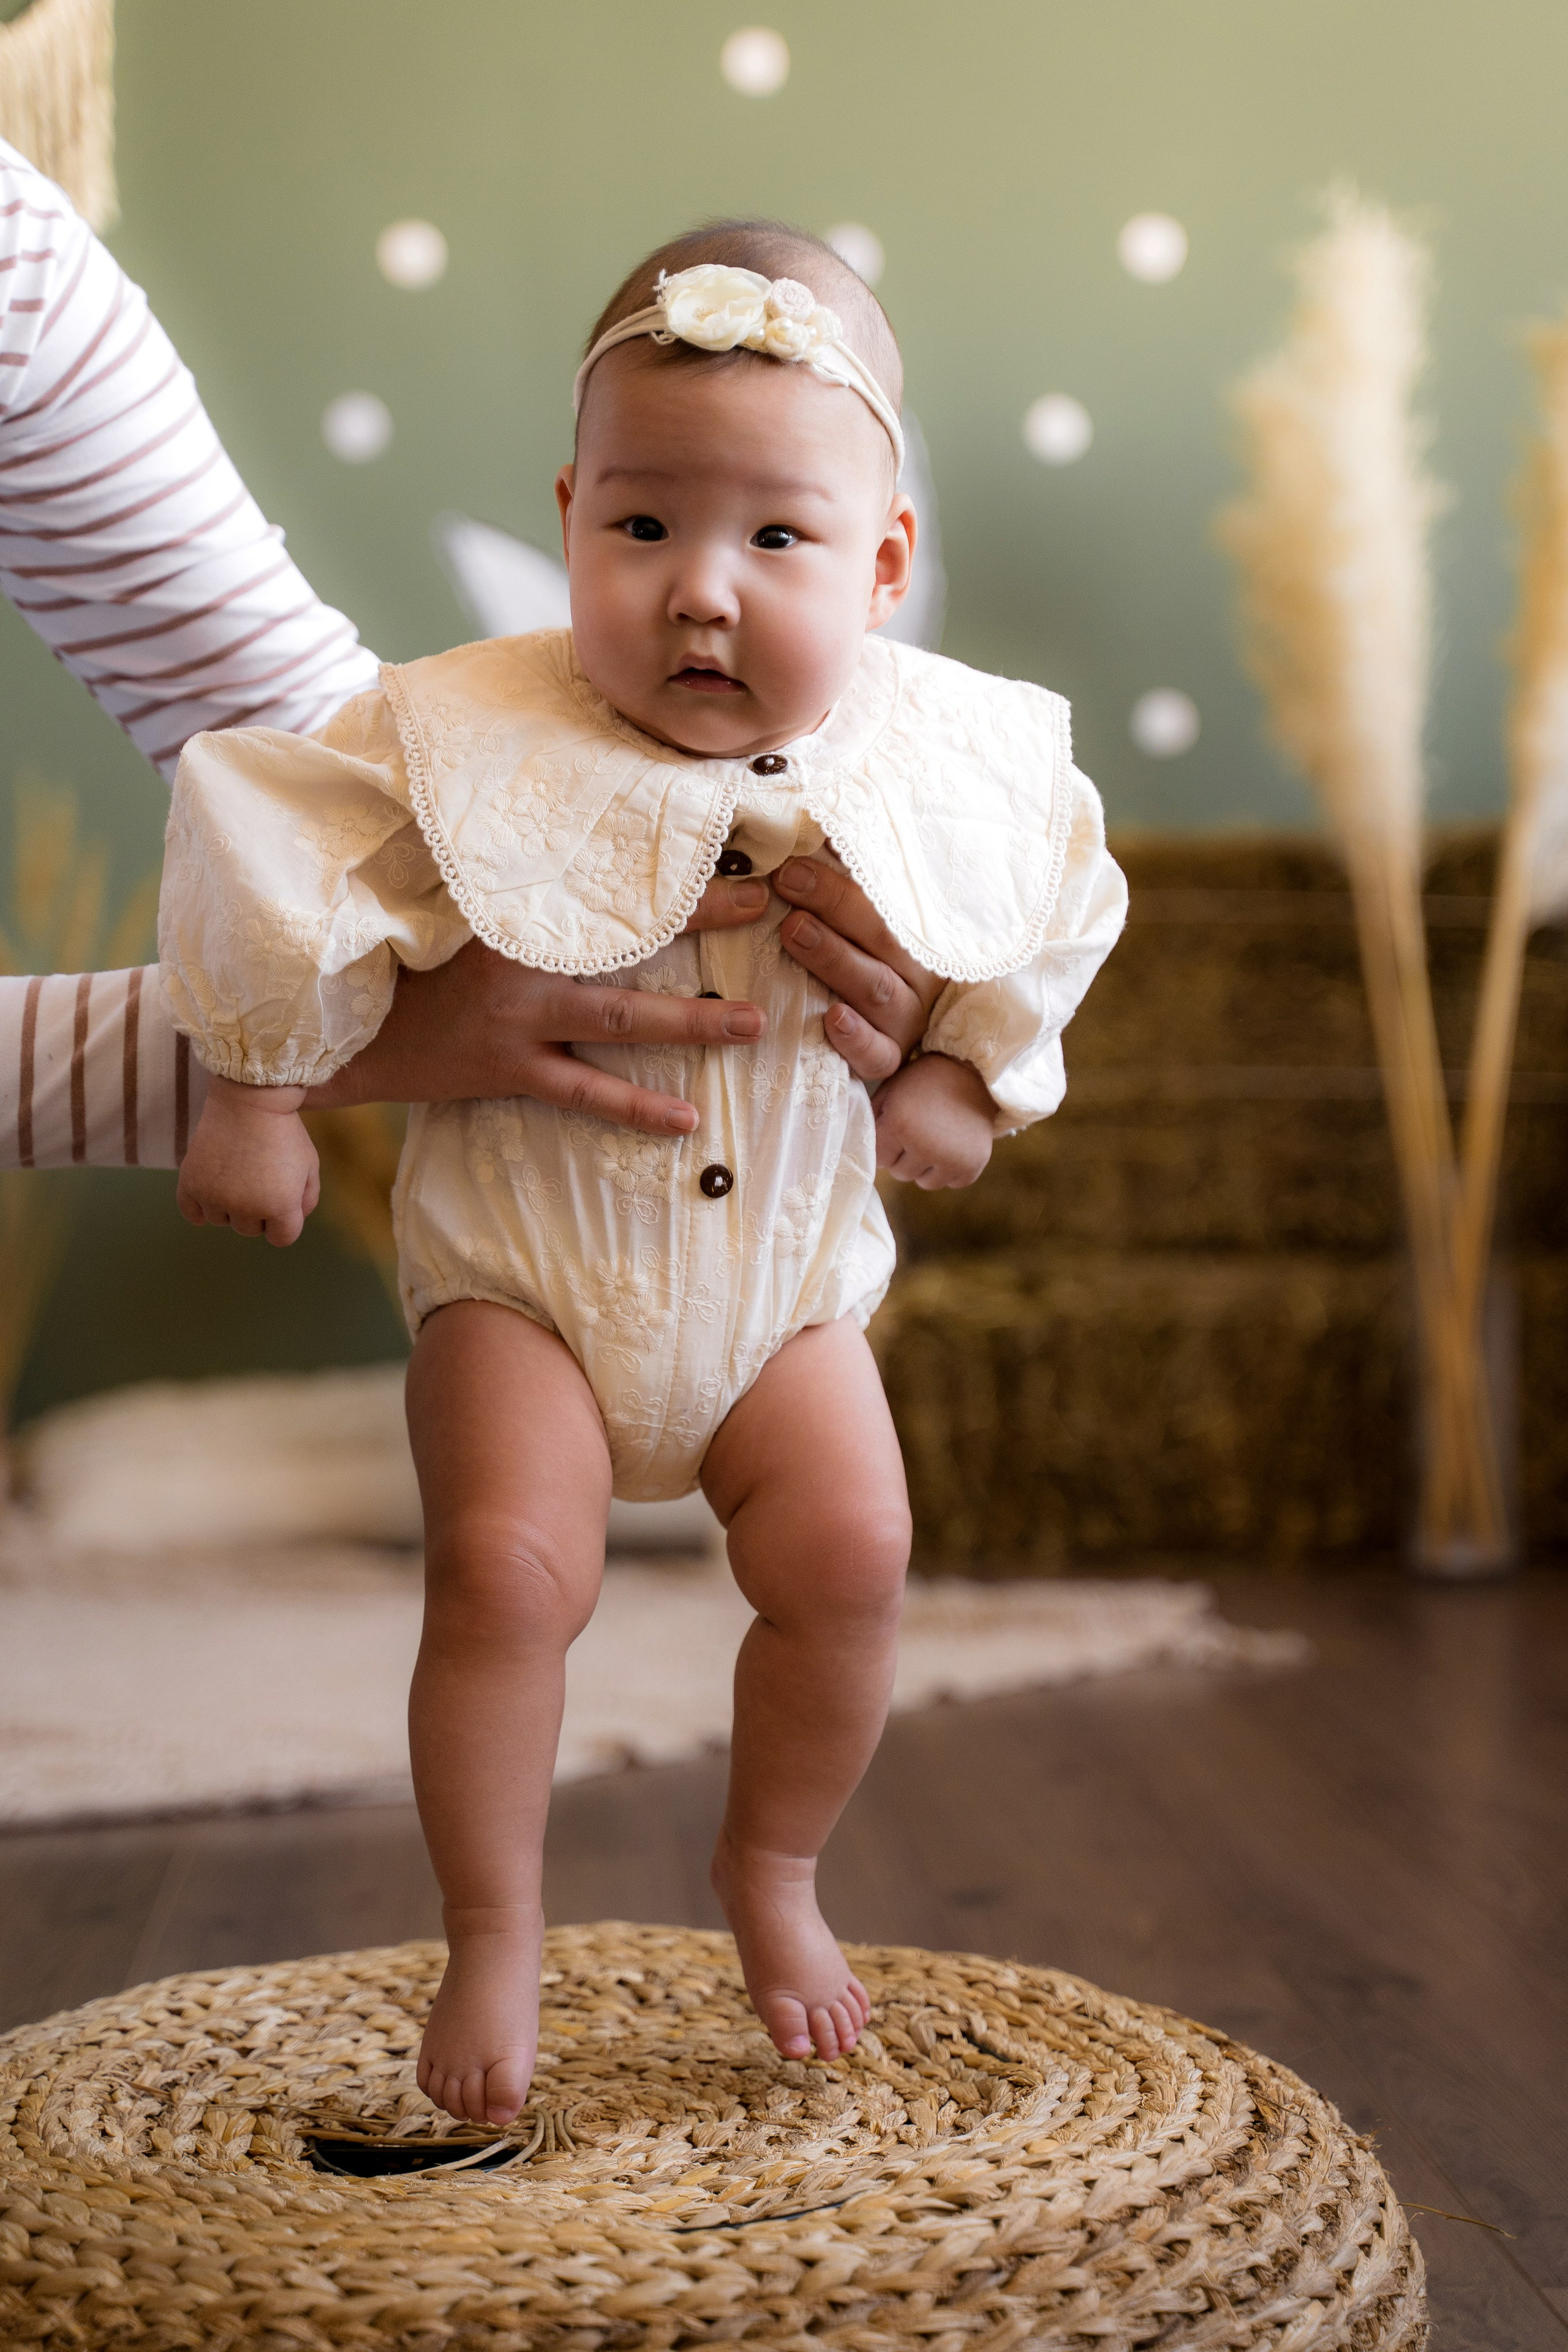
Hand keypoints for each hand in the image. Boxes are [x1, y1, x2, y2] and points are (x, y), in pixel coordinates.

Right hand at [176, 1075, 319, 1244]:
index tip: (280, 1199)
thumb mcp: (309, 1165)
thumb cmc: (284, 1132)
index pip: (281, 1238)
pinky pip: (191, 1213)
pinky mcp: (190, 1183)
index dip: (284, 1221)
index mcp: (279, 1206)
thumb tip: (293, 1219)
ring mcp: (214, 1196)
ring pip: (221, 1220)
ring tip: (236, 1172)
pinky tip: (210, 1191)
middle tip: (257, 1177)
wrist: (249, 1099)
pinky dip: (199, 1207)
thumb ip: (307, 1199)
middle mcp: (245, 1207)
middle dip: (257, 1210)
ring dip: (228, 1204)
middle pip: (250, 1229)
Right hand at [308, 876, 773, 1136]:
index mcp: (509, 905)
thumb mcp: (449, 902)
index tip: (721, 840)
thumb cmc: (401, 955)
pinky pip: (585, 1089)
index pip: (600, 877)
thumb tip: (564, 844)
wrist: (340, 1024)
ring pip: (621, 1015)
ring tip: (753, 1024)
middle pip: (628, 936)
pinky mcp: (507, 1067)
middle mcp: (520, 955)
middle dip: (702, 922)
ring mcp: (516, 1014)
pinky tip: (686, 1119)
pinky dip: (636, 1106)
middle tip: (768, 910)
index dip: (661, 862)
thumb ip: (506, 880)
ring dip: (691, 1020)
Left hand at [771, 859, 945, 1081]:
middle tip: (787, 880)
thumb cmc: (858, 950)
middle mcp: (917, 973)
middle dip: (834, 903)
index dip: (849, 874)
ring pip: (876, 989)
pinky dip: (856, 1038)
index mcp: (915, 933)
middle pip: (882, 937)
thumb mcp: (858, 909)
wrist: (878, 1028)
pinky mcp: (887, 1057)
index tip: (802, 853)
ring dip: (834, 958)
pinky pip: (877, 1055)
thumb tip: (809, 819)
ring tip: (793, 930)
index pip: (890, 898)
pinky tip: (833, 1018)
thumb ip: (842, 870)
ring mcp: (904, 1019)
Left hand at [873, 1052, 995, 1188]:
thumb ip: (872, 1120)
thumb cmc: (924, 1080)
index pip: (880, 1159)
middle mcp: (925, 1145)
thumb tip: (858, 1148)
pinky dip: (951, 1169)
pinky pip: (952, 1183)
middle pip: (900, 1173)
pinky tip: (954, 1145)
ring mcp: (951, 1158)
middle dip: (904, 1156)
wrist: (974, 1071)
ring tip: (936, 1138)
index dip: (886, 1145)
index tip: (897, 1130)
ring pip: (925, 1183)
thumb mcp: (891, 1090)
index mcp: (899, 1124)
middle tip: (919, 1131)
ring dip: (926, 1167)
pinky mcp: (972, 1165)